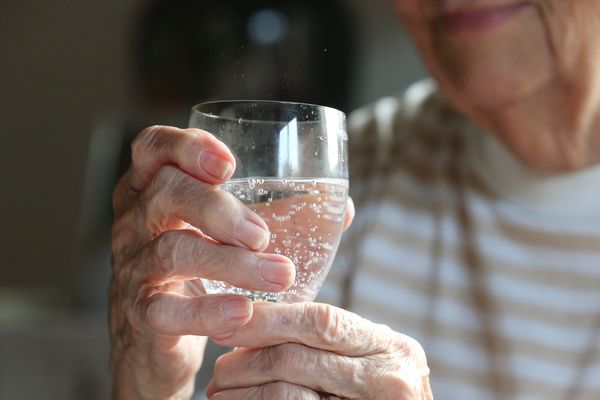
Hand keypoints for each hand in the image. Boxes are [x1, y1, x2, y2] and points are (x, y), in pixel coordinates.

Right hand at [109, 125, 296, 398]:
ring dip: (231, 263)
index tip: (229, 164)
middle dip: (218, 208)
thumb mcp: (229, 237)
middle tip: (263, 235)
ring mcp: (132, 267)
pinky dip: (207, 311)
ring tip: (279, 275)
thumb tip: (344, 210)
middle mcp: (135, 221)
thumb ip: (279, 218)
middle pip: (166, 193)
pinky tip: (243, 312)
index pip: (154, 148)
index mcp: (155, 189)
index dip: (186, 147)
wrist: (159, 344)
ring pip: (172, 251)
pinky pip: (165, 309)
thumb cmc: (202, 275)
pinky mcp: (138, 314)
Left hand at [206, 303, 431, 399]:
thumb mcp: (369, 363)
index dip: (268, 319)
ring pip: (287, 393)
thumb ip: (332, 343)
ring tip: (222, 392)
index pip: (321, 321)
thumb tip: (258, 321)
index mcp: (393, 348)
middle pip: (297, 357)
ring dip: (243, 391)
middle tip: (218, 371)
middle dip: (245, 360)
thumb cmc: (377, 396)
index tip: (227, 323)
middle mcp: (392, 378)